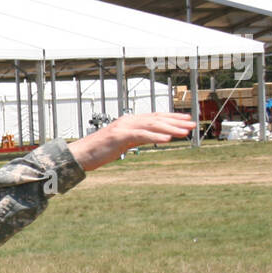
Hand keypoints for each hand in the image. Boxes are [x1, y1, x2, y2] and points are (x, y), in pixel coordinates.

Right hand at [68, 112, 195, 171]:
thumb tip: (148, 139)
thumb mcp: (120, 143)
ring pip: (152, 126)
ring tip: (185, 133)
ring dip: (170, 129)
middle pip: (156, 119)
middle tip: (193, 124)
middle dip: (176, 121)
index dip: (171, 118)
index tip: (186, 120)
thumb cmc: (97, 151)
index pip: (154, 117)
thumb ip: (134, 138)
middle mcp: (127, 121)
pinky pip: (141, 135)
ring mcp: (123, 127)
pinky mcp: (119, 136)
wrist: (79, 155)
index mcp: (128, 122)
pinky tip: (167, 140)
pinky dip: (156, 136)